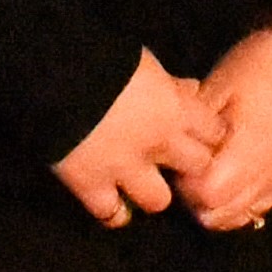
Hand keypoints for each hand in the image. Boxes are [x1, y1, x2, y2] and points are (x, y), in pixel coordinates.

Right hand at [53, 48, 226, 225]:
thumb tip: (193, 90)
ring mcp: (126, 169)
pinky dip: (112, 211)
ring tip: (139, 185)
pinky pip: (112, 214)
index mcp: (174, 107)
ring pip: (159, 201)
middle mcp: (158, 143)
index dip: (209, 135)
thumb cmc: (103, 57)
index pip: (215, 132)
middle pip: (197, 168)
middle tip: (175, 162)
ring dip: (152, 193)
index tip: (202, 136)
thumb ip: (170, 84)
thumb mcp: (145, 63)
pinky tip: (109, 202)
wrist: (56, 73)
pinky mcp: (92, 186)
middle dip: (189, 165)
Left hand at [182, 26, 271, 227]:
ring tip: (211, 174)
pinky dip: (240, 203)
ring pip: (239, 218)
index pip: (208, 195)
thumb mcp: (216, 89)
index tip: (180, 163)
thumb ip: (196, 131)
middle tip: (191, 170)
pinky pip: (259, 210)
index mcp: (251, 149)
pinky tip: (233, 179)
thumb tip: (175, 159)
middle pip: (220, 215)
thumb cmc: (256, 67)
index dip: (187, 184)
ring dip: (218, 205)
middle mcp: (271, 174)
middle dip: (198, 200)